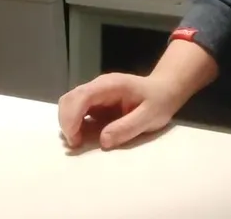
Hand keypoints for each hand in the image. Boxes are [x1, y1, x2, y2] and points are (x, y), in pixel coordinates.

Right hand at [58, 73, 183, 149]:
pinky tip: (83, 137)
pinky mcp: (94, 102)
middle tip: (76, 145)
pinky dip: (74, 124)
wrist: (164, 90)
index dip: (72, 118)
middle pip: (69, 99)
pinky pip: (76, 110)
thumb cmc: (159, 102)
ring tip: (78, 143)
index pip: (81, 96)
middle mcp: (98, 86)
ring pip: (69, 104)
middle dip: (66, 123)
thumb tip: (103, 141)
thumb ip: (127, 128)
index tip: (75, 141)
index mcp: (110, 85)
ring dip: (68, 124)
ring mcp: (95, 93)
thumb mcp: (149, 117)